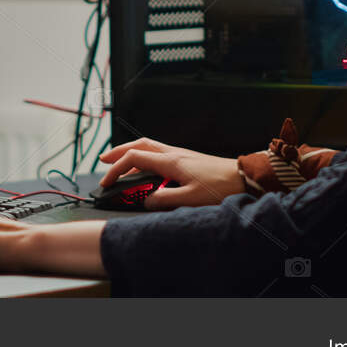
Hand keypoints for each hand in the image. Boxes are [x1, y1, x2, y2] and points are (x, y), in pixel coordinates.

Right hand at [97, 138, 244, 208]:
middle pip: (139, 145)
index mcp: (171, 162)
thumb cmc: (220, 187)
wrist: (243, 177)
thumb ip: (164, 200)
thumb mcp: (190, 199)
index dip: (116, 168)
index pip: (134, 158)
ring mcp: (180, 154)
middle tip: (103, 160)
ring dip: (131, 150)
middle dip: (118, 151)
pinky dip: (144, 155)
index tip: (106, 181)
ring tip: (119, 160)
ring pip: (148, 146)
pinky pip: (158, 151)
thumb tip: (146, 201)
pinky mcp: (187, 158)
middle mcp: (174, 153)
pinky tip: (145, 165)